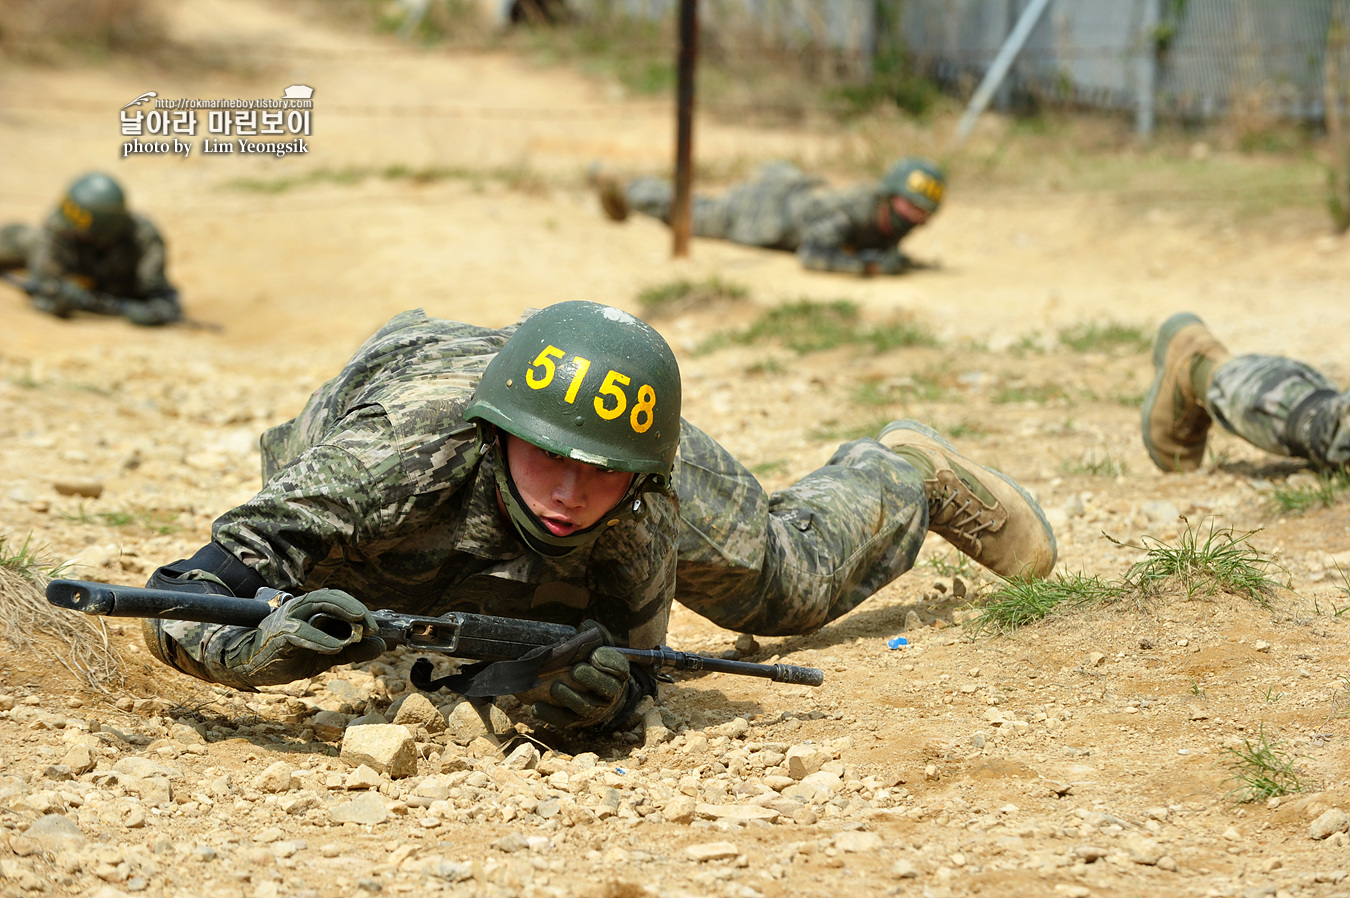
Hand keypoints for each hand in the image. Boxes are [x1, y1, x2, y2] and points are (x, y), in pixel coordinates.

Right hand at [220, 588, 385, 685]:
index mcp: (311, 609)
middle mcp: (300, 607)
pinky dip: (320, 639)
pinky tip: (336, 648)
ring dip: (341, 614)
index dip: (358, 609)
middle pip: (330, 597)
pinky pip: (301, 632)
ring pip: (316, 605)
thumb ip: (352, 650)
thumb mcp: (325, 654)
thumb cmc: (288, 655)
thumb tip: (381, 646)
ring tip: (360, 629)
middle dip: (354, 608)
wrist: (252, 666)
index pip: (338, 599)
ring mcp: (288, 618)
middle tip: (371, 626)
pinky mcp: (279, 634)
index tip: (375, 628)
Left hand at [516, 621, 632, 729]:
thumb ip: (594, 635)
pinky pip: (565, 720)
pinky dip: (550, 715)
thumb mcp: (599, 646)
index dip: (610, 662)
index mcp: (618, 673)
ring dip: (570, 698)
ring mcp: (594, 710)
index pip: (620, 668)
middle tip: (575, 670)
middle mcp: (610, 694)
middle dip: (591, 679)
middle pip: (606, 689)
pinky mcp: (577, 721)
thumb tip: (585, 625)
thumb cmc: (593, 662)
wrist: (594, 691)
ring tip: (555, 688)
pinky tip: (536, 707)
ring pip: (586, 708)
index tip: (595, 655)